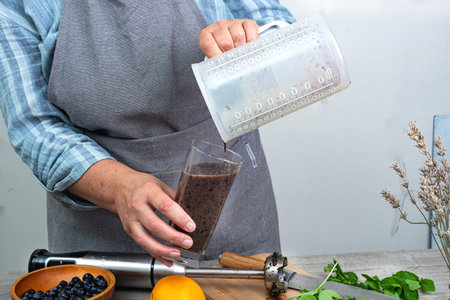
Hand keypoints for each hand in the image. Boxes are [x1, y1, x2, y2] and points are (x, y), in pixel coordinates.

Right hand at [68, 159, 195, 265]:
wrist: (120, 188)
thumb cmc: (143, 186)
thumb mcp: (160, 185)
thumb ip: (175, 199)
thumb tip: (192, 213)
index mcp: (149, 191)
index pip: (165, 206)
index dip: (179, 217)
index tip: (191, 226)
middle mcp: (137, 206)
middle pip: (155, 225)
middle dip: (173, 237)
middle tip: (188, 242)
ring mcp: (131, 219)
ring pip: (145, 239)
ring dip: (163, 250)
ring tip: (177, 254)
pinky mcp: (129, 230)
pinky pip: (142, 245)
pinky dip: (156, 254)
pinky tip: (167, 260)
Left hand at [199, 19, 258, 57]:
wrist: (240, 42)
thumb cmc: (225, 52)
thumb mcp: (218, 58)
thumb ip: (217, 63)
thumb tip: (221, 76)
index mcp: (206, 35)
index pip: (208, 45)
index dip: (216, 56)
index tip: (223, 63)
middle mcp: (218, 26)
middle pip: (225, 42)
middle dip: (231, 54)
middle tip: (235, 59)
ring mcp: (232, 23)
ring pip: (238, 36)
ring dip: (242, 48)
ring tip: (242, 53)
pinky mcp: (246, 21)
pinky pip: (249, 29)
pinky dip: (252, 40)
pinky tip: (249, 45)